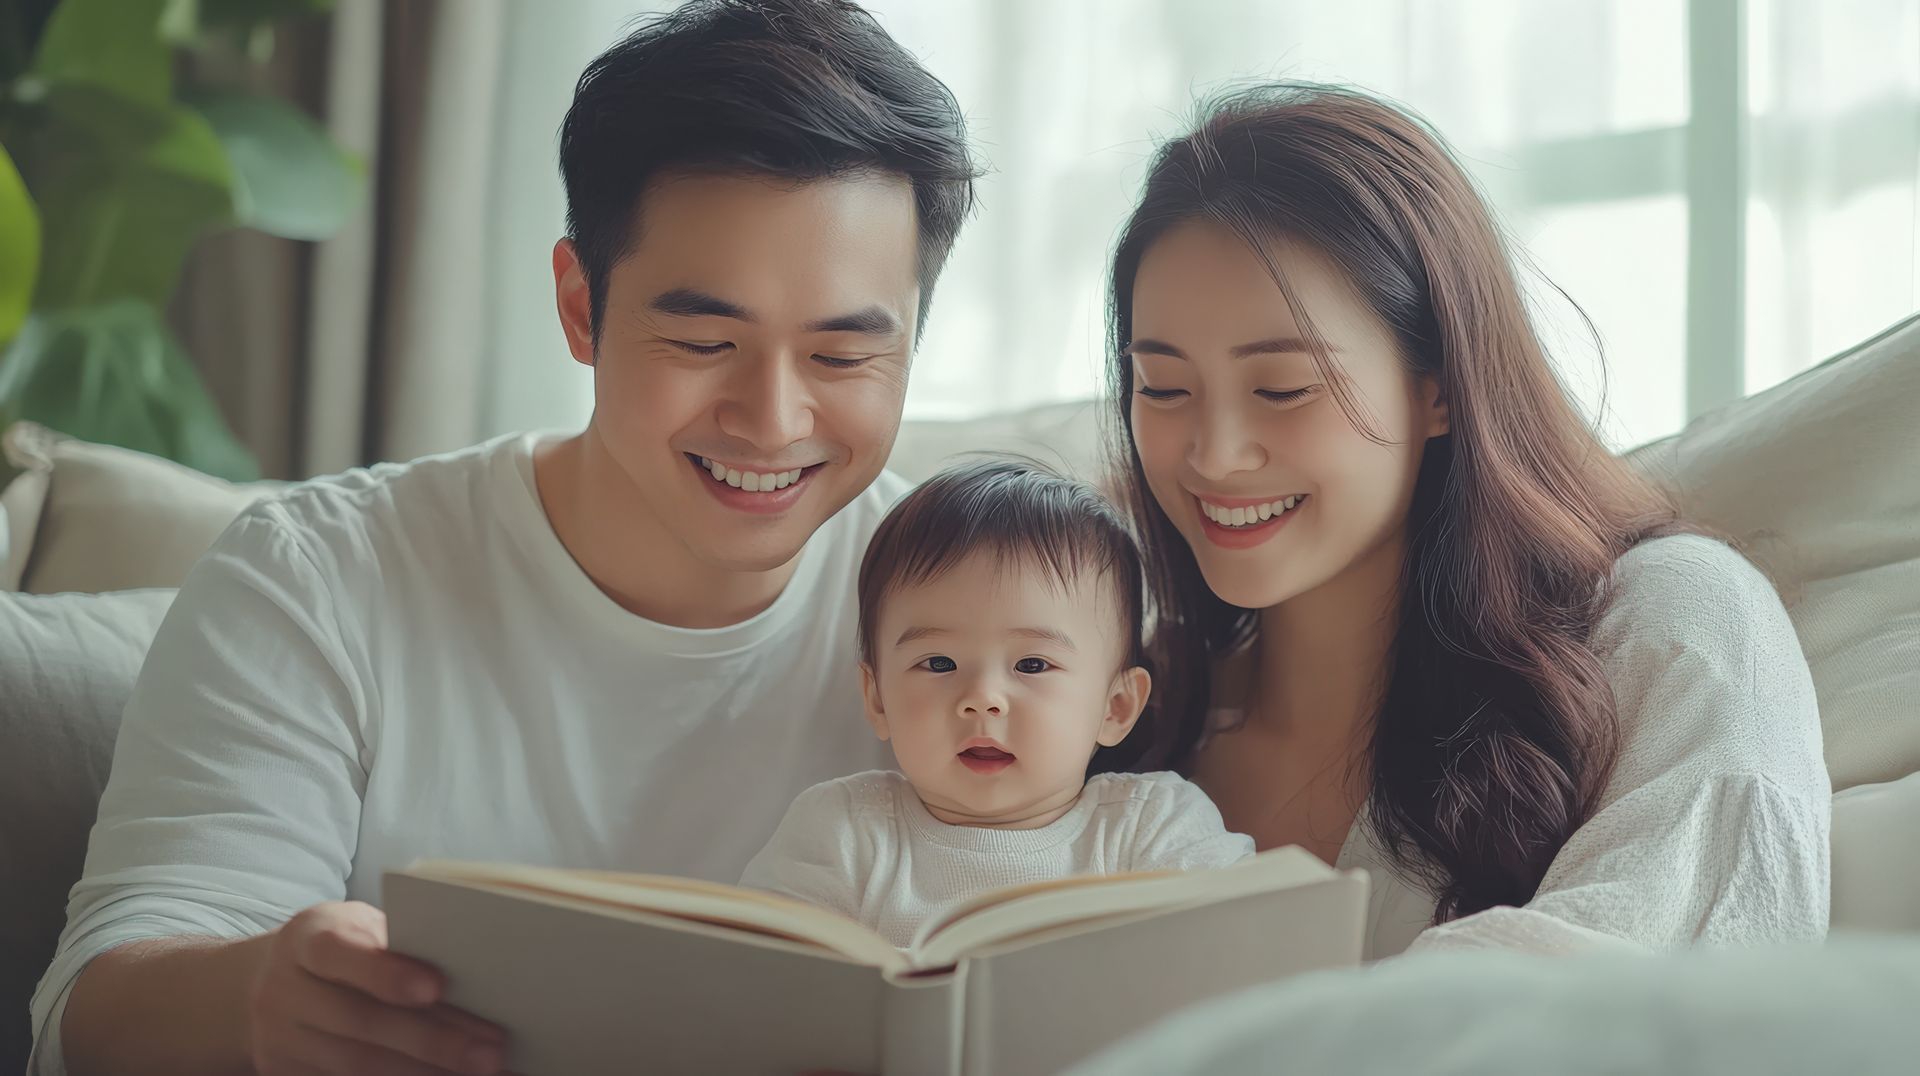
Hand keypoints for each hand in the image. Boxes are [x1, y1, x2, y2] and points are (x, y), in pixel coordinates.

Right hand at [246, 900, 510, 1074]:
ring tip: (482, 1071)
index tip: (437, 987)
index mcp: (305, 940)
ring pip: (357, 1064)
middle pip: (359, 1021)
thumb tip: (472, 975)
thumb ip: (397, 945)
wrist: (271, 986)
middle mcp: (282, 992)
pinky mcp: (287, 1075)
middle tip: (490, 1052)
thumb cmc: (342, 947)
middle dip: (431, 1039)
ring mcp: (280, 1041)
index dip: (386, 972)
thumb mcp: (357, 929)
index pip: (339, 954)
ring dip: (425, 1072)